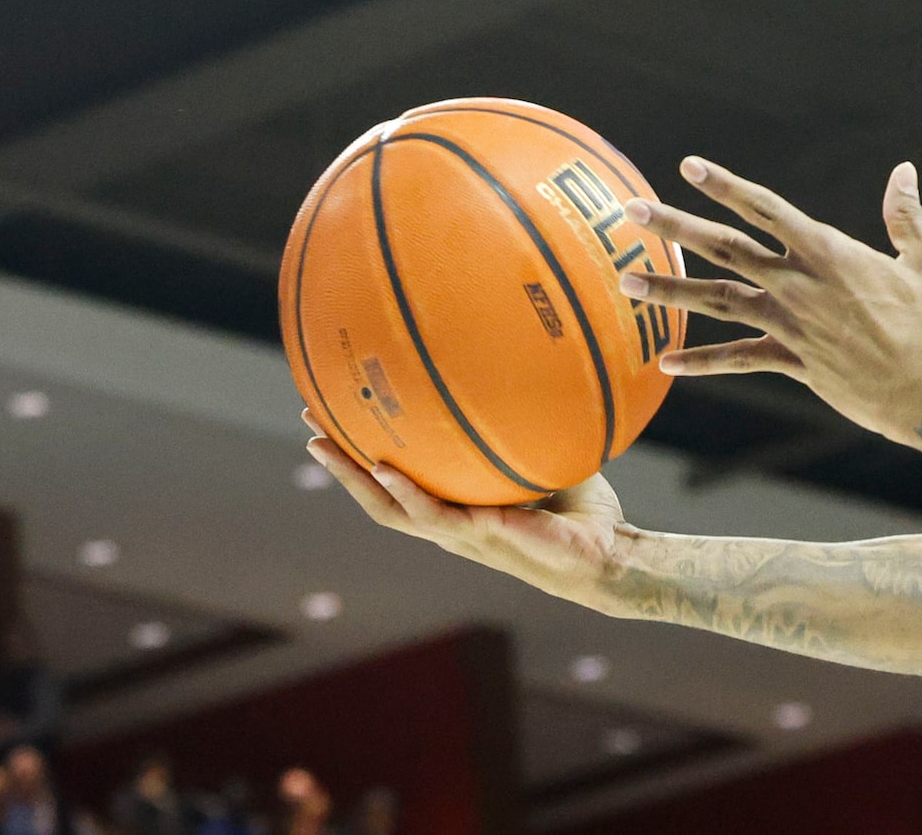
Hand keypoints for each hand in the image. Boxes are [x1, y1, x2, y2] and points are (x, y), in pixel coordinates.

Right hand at [305, 427, 636, 604]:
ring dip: (365, 481)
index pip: (393, 486)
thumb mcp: (544, 457)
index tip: (328, 424)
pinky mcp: (494, 539)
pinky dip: (416, 495)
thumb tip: (518, 367)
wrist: (609, 555)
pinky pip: (448, 517)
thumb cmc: (580, 510)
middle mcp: (453, 526)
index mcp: (456, 510)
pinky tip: (387, 470)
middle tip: (311, 427)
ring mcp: (468, 536)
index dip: (358, 461)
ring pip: (398, 512)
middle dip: (343, 467)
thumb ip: (524, 428)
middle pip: (380, 499)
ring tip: (337, 448)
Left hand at [622, 158, 921, 439]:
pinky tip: (666, 361)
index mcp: (829, 252)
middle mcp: (800, 285)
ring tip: (628, 282)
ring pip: (719, 302)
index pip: (766, 208)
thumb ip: (906, 216)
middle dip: (675, 227)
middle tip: (632, 210)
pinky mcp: (793, 364)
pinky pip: (738, 360)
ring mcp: (791, 326)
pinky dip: (702, 361)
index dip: (726, 186)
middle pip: (725, 248)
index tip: (690, 167)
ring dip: (671, 291)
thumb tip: (904, 171)